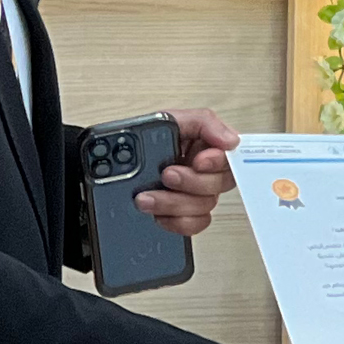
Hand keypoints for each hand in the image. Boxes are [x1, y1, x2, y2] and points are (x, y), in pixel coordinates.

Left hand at [136, 107, 240, 236]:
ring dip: (174, 203)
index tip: (198, 162)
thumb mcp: (171, 119)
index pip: (229, 157)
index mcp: (205, 147)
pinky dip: (177, 222)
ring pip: (203, 207)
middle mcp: (203, 172)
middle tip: (167, 175)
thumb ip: (203, 122)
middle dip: (191, 182)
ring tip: (147, 197)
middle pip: (217, 185)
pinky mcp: (182, 214)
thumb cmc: (143, 139)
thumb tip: (231, 140)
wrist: (112, 164)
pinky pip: (193, 225)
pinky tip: (158, 215)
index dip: (217, 162)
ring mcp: (193, 195)